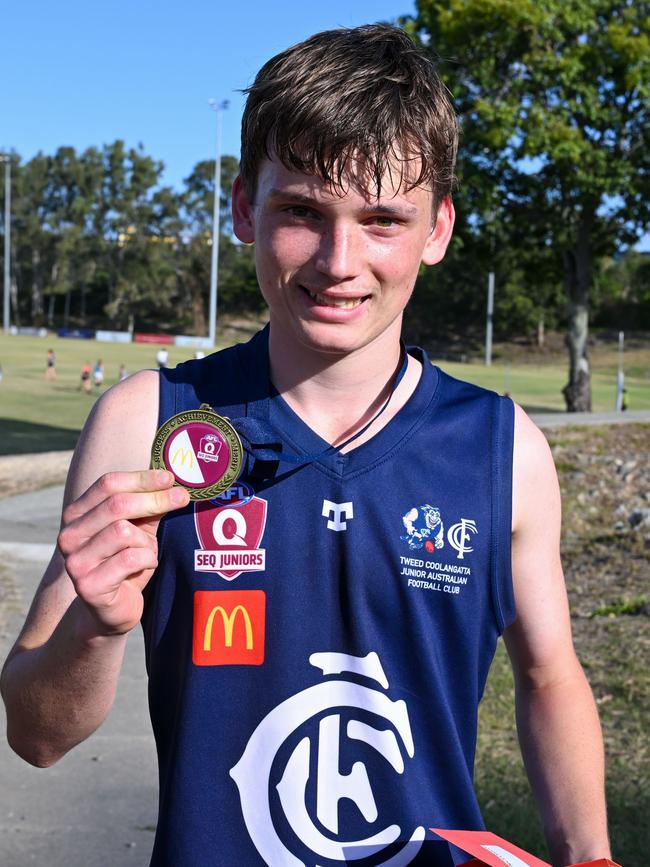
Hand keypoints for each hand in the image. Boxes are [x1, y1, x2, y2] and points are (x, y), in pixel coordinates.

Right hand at [57, 470, 189, 634]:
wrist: (112, 611)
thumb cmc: (127, 565)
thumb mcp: (139, 529)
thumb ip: (148, 507)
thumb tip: (170, 479)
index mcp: (77, 515)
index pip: (108, 484)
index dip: (142, 479)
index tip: (170, 478)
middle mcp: (69, 535)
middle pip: (116, 504)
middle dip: (154, 499)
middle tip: (182, 498)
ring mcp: (75, 561)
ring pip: (123, 531)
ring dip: (147, 541)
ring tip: (149, 551)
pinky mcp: (88, 585)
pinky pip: (130, 559)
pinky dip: (147, 559)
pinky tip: (146, 566)